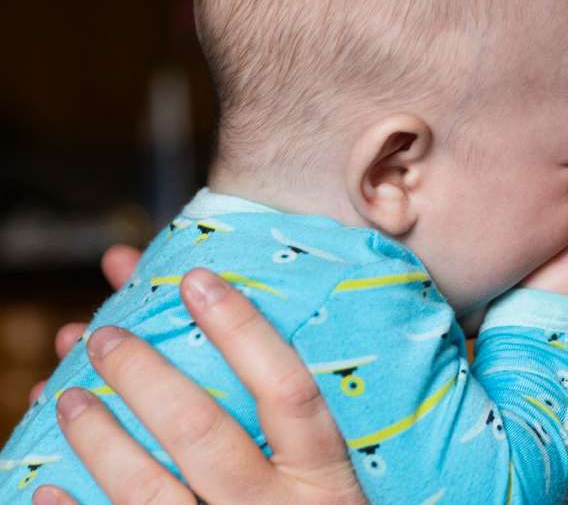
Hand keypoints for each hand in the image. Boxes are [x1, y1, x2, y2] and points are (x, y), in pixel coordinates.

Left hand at [34, 269, 366, 504]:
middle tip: (104, 336)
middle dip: (144, 377)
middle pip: (203, 433)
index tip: (196, 281)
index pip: (288, 390)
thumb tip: (219, 298)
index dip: (243, 331)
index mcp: (323, 474)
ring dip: (99, 439)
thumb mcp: (322, 465)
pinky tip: (47, 488)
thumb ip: (286, 393)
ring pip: (151, 491)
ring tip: (68, 397)